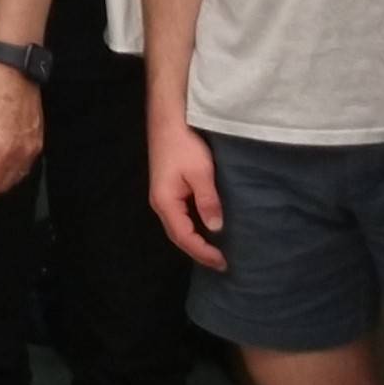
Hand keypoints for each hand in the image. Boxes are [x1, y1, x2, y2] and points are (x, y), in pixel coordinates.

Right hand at [147, 121, 225, 270]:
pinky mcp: (168, 190)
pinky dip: (192, 229)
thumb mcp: (200, 173)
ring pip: (178, 227)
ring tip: (215, 252)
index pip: (184, 237)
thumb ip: (207, 201)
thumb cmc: (184, 145)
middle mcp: (160, 204)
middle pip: (178, 236)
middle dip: (199, 252)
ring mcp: (162, 197)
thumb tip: (216, 228)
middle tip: (221, 263)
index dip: (203, 252)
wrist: (169, 121)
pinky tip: (205, 230)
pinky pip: (180, 217)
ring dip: (195, 242)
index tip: (223, 261)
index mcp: (165, 202)